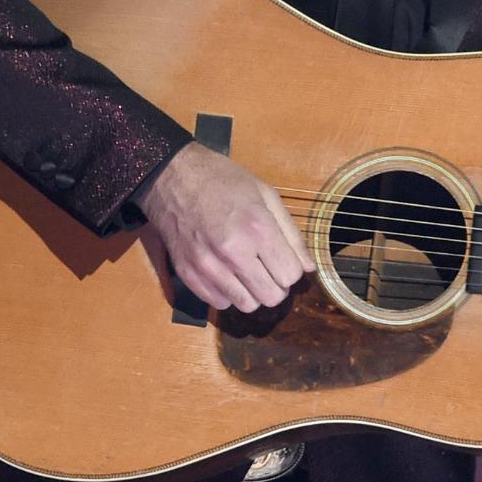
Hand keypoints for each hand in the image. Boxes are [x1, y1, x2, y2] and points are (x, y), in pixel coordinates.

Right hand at [139, 142, 313, 311]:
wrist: (172, 176)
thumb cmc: (224, 180)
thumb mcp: (266, 195)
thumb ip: (291, 233)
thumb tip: (309, 267)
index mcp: (258, 229)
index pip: (291, 276)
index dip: (292, 269)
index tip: (283, 258)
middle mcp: (233, 252)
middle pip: (272, 297)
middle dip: (276, 285)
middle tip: (268, 267)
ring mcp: (208, 266)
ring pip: (247, 305)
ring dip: (253, 292)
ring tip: (247, 270)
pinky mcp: (188, 274)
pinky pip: (219, 304)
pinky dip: (228, 293)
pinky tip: (226, 273)